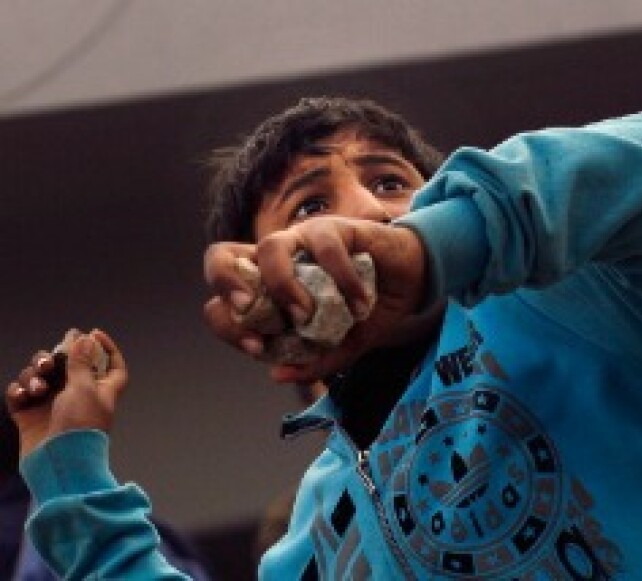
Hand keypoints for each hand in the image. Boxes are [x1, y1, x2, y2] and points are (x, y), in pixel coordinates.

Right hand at [5, 329, 127, 458]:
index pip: (111, 364)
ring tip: (38, 389)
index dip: (106, 347)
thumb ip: (81, 362)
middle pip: (65, 364)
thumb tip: (85, 338)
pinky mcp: (31, 415)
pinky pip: (21, 394)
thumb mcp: (84, 389)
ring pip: (39, 376)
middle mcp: (78, 394)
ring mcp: (52, 404)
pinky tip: (23, 396)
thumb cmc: (80, 425)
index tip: (94, 333)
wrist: (59, 463)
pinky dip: (19, 391)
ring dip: (34, 376)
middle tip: (49, 364)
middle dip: (53, 359)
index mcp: (101, 388)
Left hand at [204, 216, 427, 383]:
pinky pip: (327, 246)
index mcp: (267, 289)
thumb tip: (276, 374)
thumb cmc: (365, 313)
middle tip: (250, 311)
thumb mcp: (341, 347)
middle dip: (226, 283)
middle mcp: (278, 260)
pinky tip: (360, 305)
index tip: (257, 348)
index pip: (221, 298)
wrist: (410, 287)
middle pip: (220, 255)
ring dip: (283, 285)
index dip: (227, 323)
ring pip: (270, 246)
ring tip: (309, 314)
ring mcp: (304, 241)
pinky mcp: (336, 227)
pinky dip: (342, 279)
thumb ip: (312, 361)